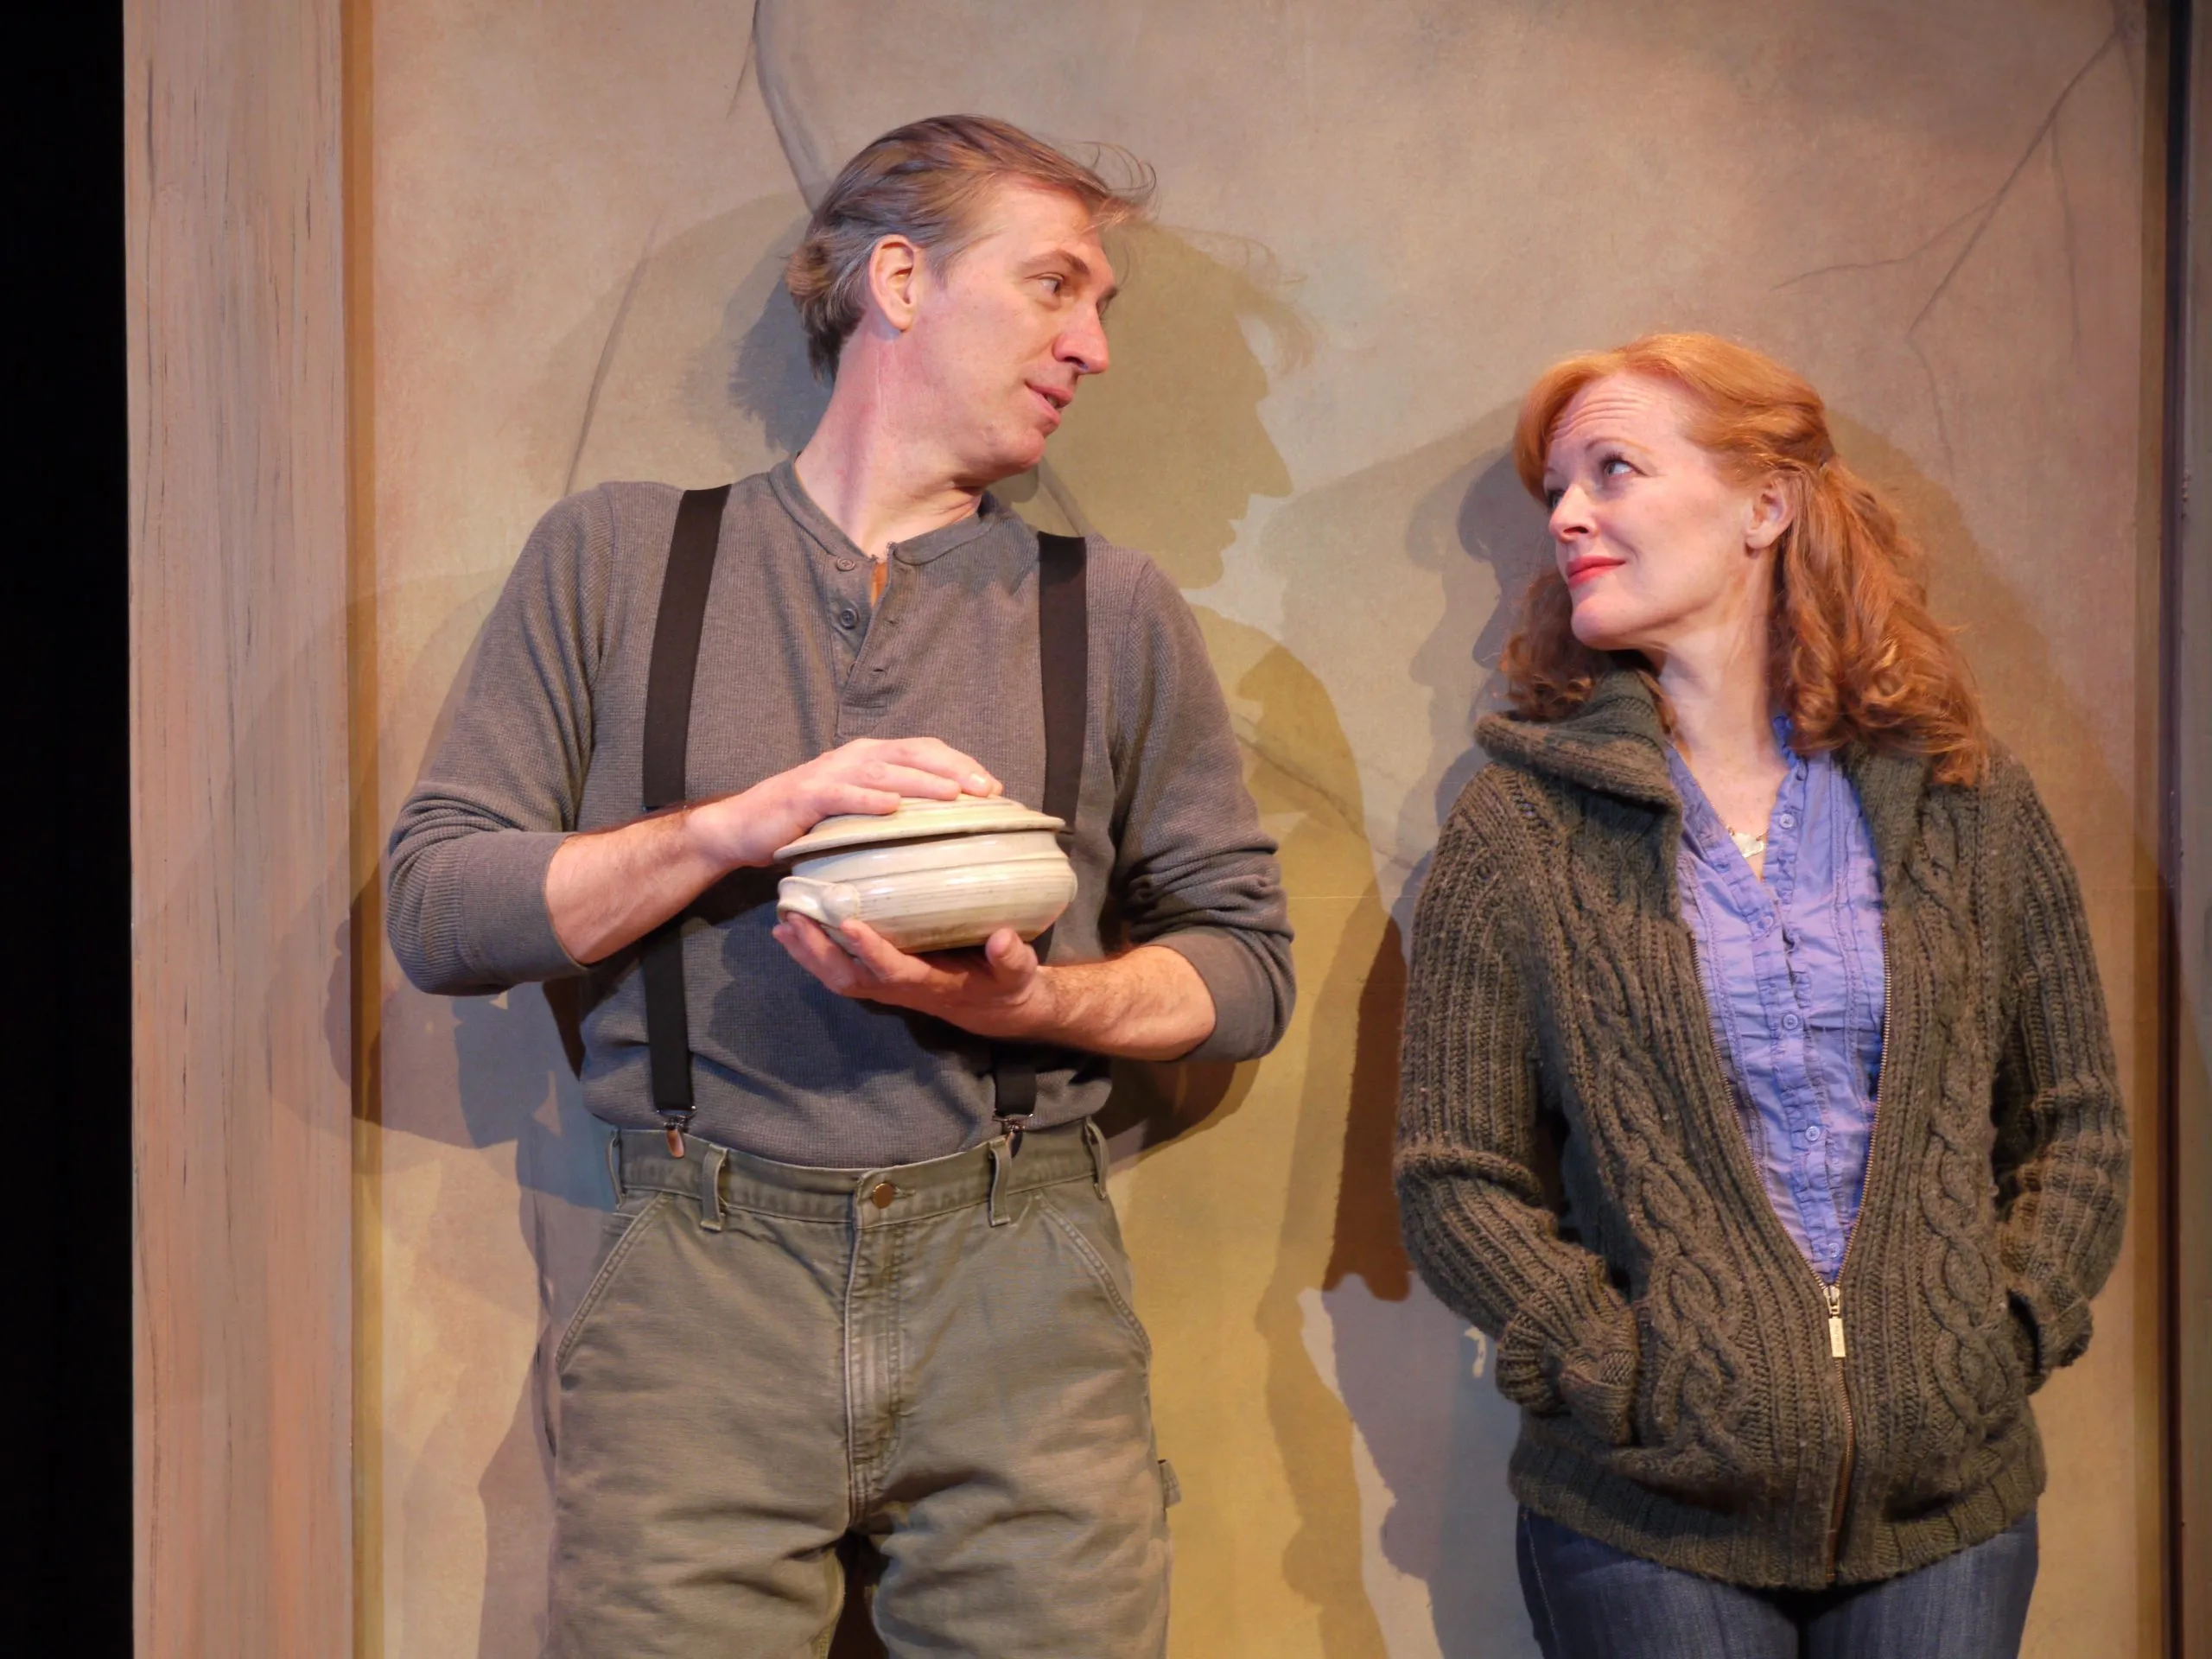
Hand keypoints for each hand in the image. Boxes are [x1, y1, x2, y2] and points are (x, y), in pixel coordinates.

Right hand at [690, 737, 1000, 868]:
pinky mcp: (806, 796)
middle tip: (988, 791)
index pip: (925, 751)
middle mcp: (855, 757)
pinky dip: (868, 799)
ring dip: (921, 782)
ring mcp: (831, 773)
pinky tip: (892, 808)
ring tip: (953, 795)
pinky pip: (842, 794)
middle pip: (913, 754)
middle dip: (954, 769)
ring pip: (885, 771)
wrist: (745, 827)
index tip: (995, 787)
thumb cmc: (807, 823)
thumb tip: (943, 827)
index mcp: (871, 757)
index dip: (961, 764)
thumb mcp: (857, 812)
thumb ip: (892, 811)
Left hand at [771, 915, 1055, 1041]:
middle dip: (819, 951)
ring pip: (838, 977)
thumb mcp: (1017, 973)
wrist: (998, 1007)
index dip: (870, 949)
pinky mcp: (882, 978)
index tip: (848, 922)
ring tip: (783, 924)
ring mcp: (887, 986)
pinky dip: (814, 954)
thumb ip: (1012, 958)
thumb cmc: (1007, 986)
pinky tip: (796, 932)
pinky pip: (840, 970)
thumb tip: (1003, 939)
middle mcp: (901, 988)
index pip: (893, 970)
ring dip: (808, 954)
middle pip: (849, 978)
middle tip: (794, 919)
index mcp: (931, 984)